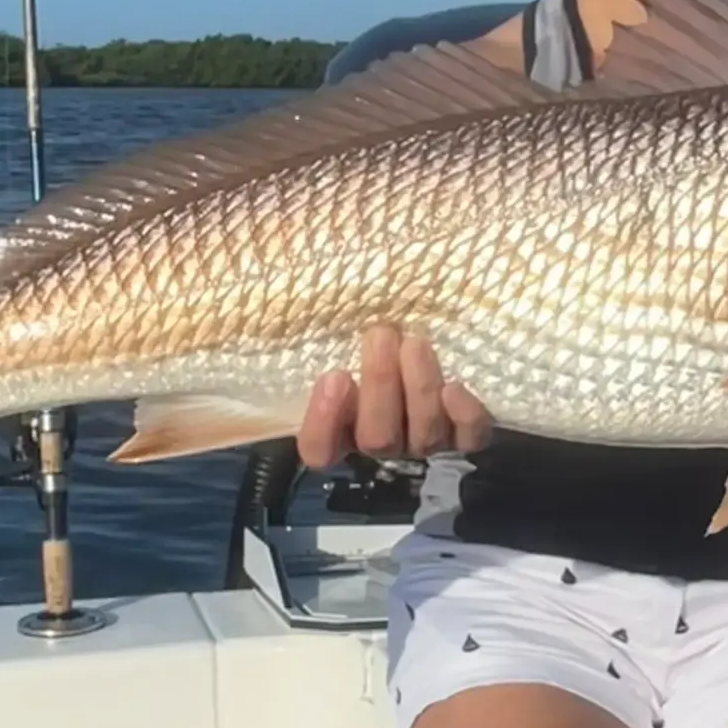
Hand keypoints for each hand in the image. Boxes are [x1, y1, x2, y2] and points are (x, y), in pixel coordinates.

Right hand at [297, 324, 492, 469]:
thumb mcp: (337, 332)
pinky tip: (455, 387)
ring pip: (422, 436)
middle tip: (381, 333)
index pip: (319, 450)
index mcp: (342, 427)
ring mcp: (425, 442)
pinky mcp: (465, 433)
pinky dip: (464, 416)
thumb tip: (258, 276)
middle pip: (377, 438)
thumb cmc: (375, 333)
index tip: (333, 375)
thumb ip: (316, 329)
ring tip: (415, 343)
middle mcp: (383, 442)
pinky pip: (469, 438)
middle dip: (379, 383)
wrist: (428, 337)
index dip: (324, 423)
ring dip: (418, 388)